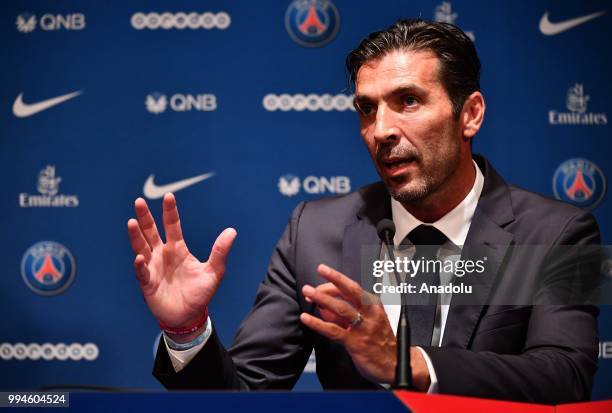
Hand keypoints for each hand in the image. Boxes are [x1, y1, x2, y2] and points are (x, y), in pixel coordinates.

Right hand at [127, 193, 236, 338]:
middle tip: (140, 201)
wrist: (189, 316)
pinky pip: (142, 272)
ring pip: (142, 248)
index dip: (170, 212)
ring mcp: (153, 268)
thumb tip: (232, 231)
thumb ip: (220, 251)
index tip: (169, 196)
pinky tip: (140, 257)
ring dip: (136, 236)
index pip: (172, 226)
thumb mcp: (214, 271)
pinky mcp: (148, 284)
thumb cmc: (200, 293)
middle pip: (151, 232)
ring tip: (132, 222)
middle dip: (145, 218)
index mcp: (178, 249)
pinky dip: (140, 265)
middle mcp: (162, 255)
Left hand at [300, 264, 397, 383]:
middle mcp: (370, 313)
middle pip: (351, 291)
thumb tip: (325, 304)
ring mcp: (363, 328)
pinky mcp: (356, 343)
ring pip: (341, 308)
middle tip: (320, 270)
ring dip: (323, 299)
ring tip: (308, 293)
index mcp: (374, 305)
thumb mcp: (370, 320)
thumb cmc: (380, 341)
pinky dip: (318, 323)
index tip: (324, 274)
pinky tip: (307, 318)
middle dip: (334, 279)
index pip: (353, 287)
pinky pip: (333, 330)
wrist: (395, 364)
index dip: (336, 280)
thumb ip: (348, 312)